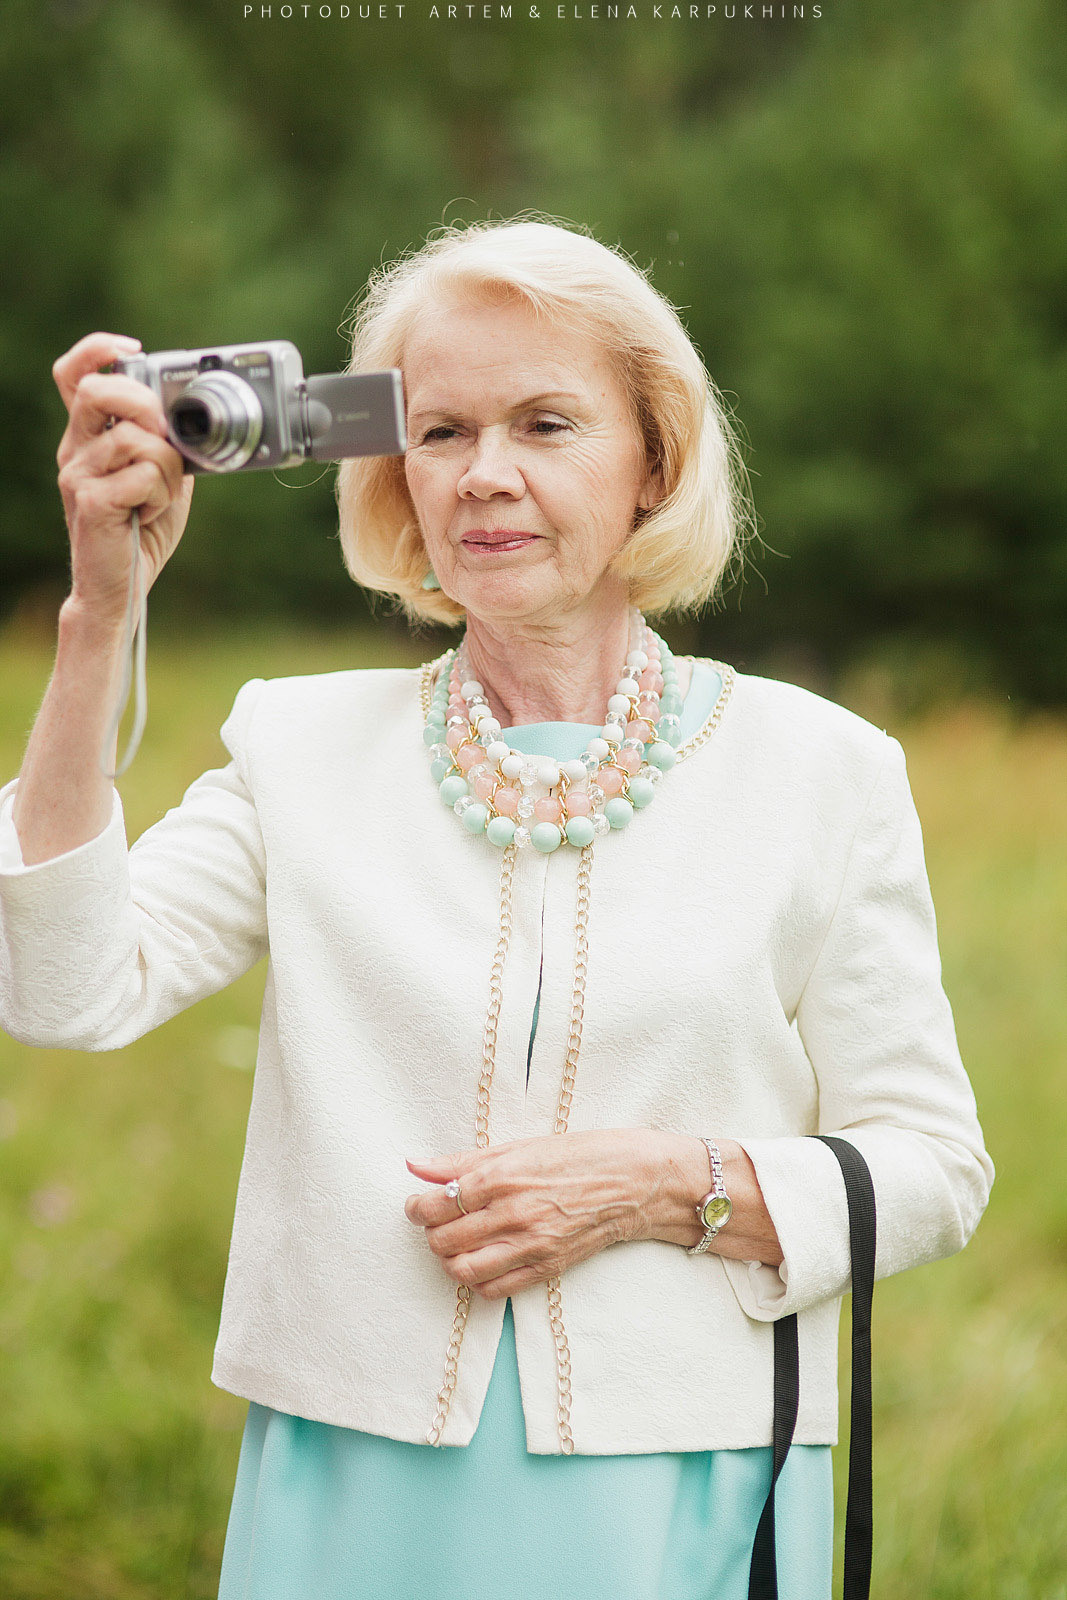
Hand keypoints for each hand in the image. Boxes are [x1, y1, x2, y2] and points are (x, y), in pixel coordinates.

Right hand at [54, 332, 194, 624]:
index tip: (134, 348)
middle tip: (165, 432)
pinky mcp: (90, 502)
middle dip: (144, 402)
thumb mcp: (161, 475)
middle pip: (98, 390)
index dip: (98, 349)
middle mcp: (75, 449)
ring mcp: (77, 474)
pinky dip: (160, 495)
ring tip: (161, 496)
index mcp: (89, 436)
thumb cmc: (140, 530)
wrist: (121, 587)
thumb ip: (167, 442)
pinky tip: (149, 515)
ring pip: (135, 438)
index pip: (73, 374)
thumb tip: (191, 414)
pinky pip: (141, 475)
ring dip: (167, 467)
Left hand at [404, 1129, 665, 1299]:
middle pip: (443, 1240)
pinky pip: (495, 1289)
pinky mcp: (547, 1268)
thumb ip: (463, 1160)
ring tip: (456, 1243)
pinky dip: (478, 1281)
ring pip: (463, 1270)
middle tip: (436, 1221)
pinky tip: (483, 1260)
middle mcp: (513, 1214)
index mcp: (502, 1177)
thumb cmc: (580, 1155)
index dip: (417, 1207)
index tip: (417, 1203)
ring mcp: (531, 1245)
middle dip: (430, 1232)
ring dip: (450, 1259)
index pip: (437, 1203)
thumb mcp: (520, 1146)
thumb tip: (415, 1165)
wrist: (636, 1181)